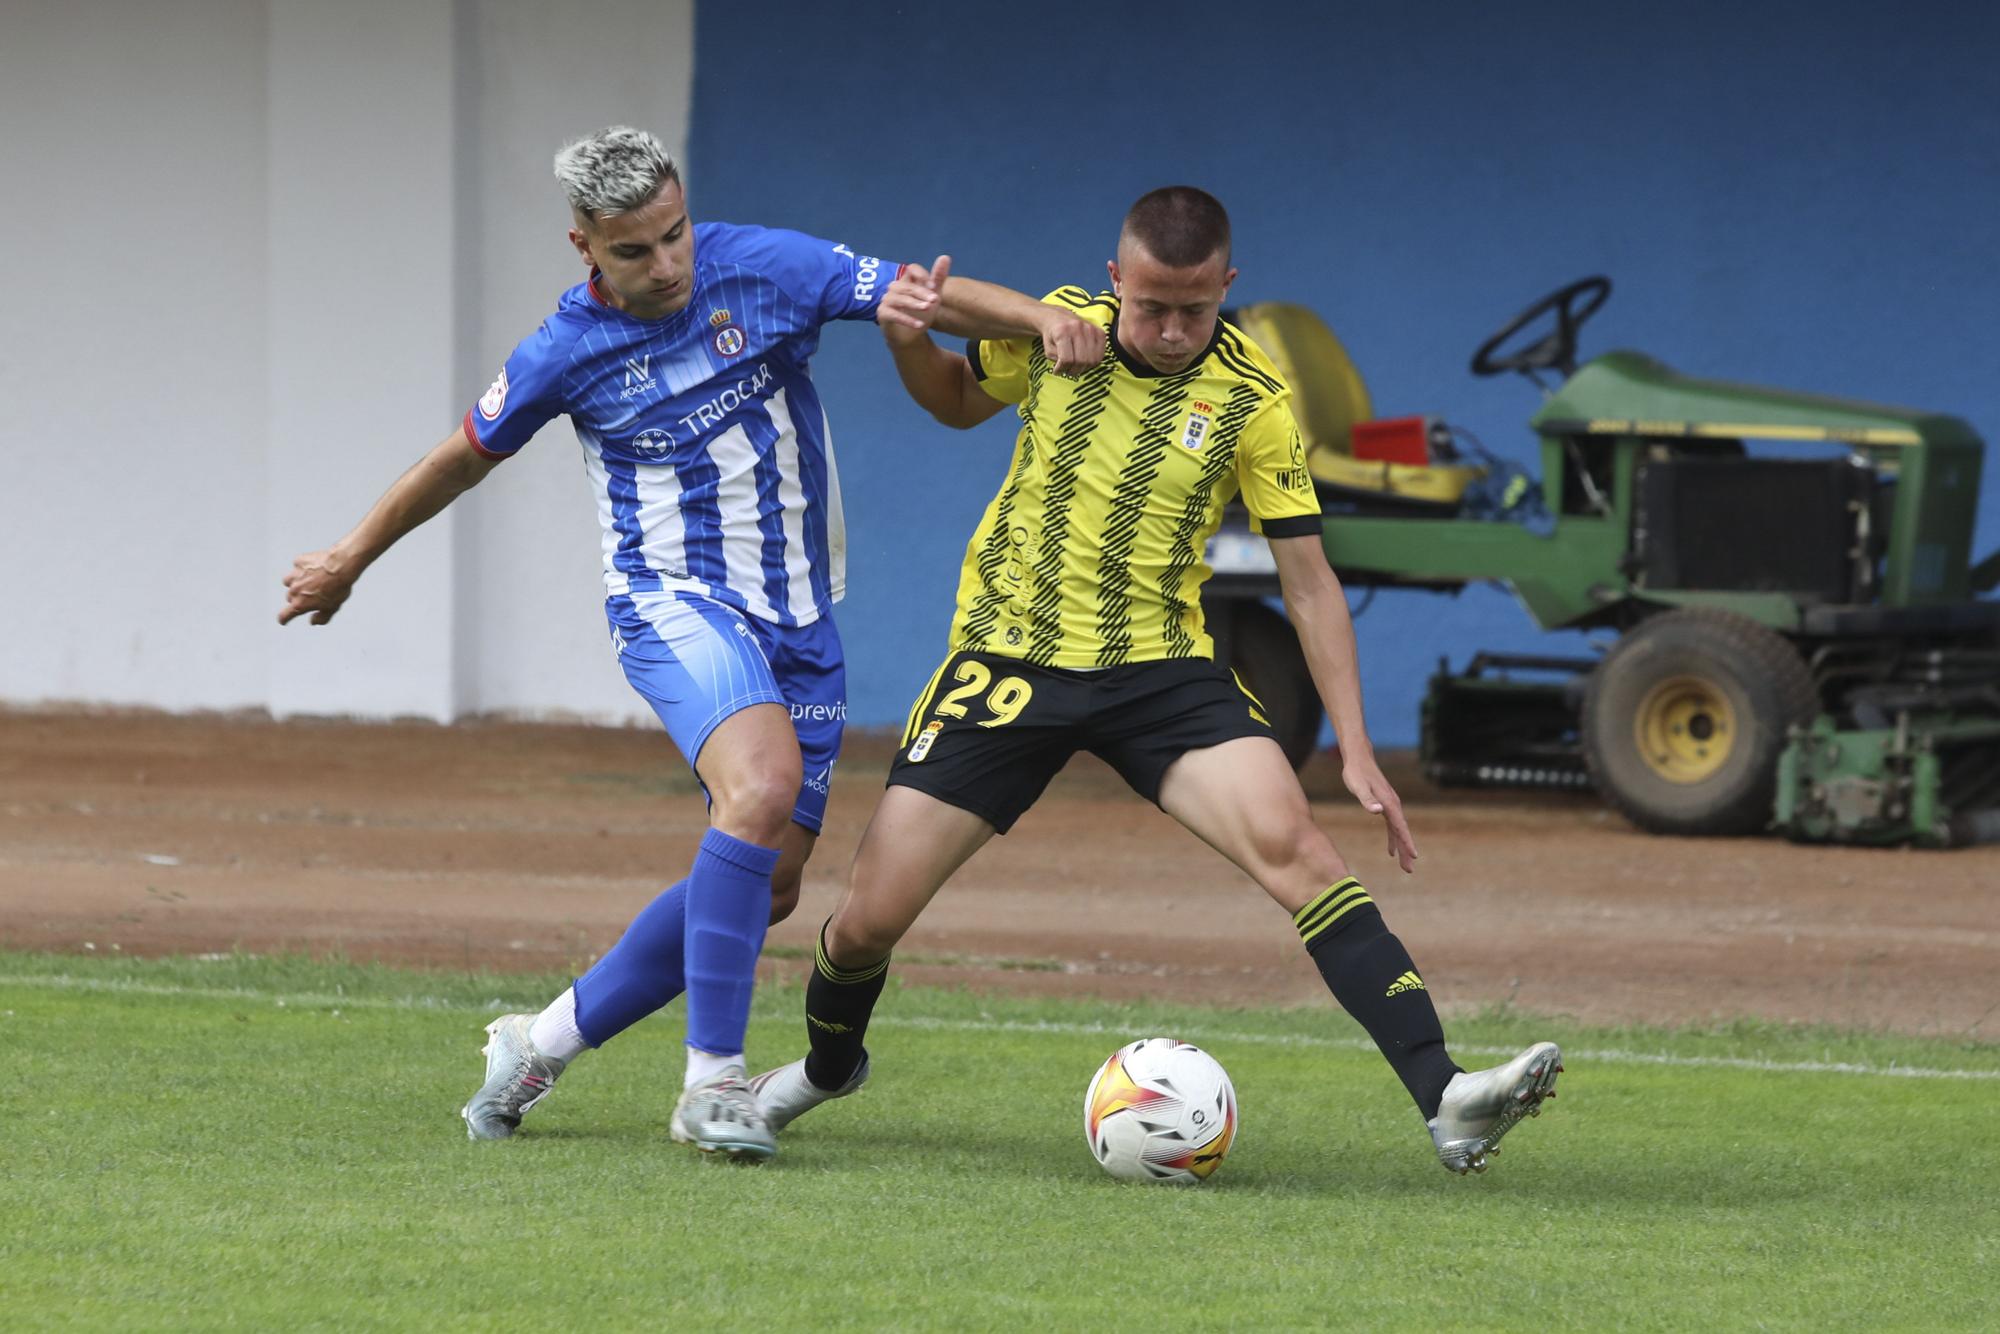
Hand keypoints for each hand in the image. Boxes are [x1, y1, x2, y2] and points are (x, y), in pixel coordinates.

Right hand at [278, 548, 356, 625]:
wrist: (342, 565)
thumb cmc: (338, 588)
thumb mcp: (333, 608)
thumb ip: (321, 617)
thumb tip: (312, 622)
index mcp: (300, 604)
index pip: (285, 615)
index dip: (284, 619)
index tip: (284, 620)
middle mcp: (294, 590)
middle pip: (289, 597)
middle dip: (297, 598)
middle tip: (311, 595)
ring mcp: (295, 575)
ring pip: (288, 581)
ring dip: (295, 582)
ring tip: (309, 580)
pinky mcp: (299, 562)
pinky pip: (297, 566)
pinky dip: (303, 567)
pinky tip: (315, 566)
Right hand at [877, 254, 949, 337]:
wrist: (911, 337)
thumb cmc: (921, 314)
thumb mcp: (933, 296)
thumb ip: (938, 278)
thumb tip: (946, 256)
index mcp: (906, 280)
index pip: (911, 268)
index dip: (922, 275)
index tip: (934, 286)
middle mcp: (894, 288)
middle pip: (907, 285)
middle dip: (921, 292)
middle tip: (935, 300)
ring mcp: (886, 301)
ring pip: (899, 299)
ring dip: (914, 303)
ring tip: (927, 309)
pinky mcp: (882, 314)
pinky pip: (893, 314)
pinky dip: (907, 320)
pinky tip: (919, 325)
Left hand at [1038, 307, 1103, 376]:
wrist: (1059, 318)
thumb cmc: (1052, 335)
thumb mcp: (1048, 348)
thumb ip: (1057, 360)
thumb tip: (1068, 368)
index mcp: (1062, 331)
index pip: (1066, 359)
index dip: (1061, 369)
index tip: (1057, 371)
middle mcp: (1078, 328)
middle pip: (1081, 360)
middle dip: (1073, 371)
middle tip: (1068, 371)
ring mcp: (1091, 329)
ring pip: (1092, 360)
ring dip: (1084, 368)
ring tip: (1076, 366)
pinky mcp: (1100, 332)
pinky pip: (1100, 355)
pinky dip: (1093, 362)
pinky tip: (1085, 361)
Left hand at [1342, 751, 1416, 873]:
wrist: (1359, 758)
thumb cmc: (1356, 772)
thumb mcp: (1357, 786)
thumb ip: (1367, 799)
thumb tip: (1378, 811)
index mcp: (1389, 803)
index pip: (1400, 826)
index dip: (1406, 842)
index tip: (1413, 856)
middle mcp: (1393, 805)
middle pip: (1402, 832)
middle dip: (1406, 851)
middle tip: (1409, 870)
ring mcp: (1390, 805)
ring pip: (1399, 830)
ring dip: (1402, 848)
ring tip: (1404, 865)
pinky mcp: (1386, 805)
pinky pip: (1392, 826)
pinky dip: (1393, 838)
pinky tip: (1391, 850)